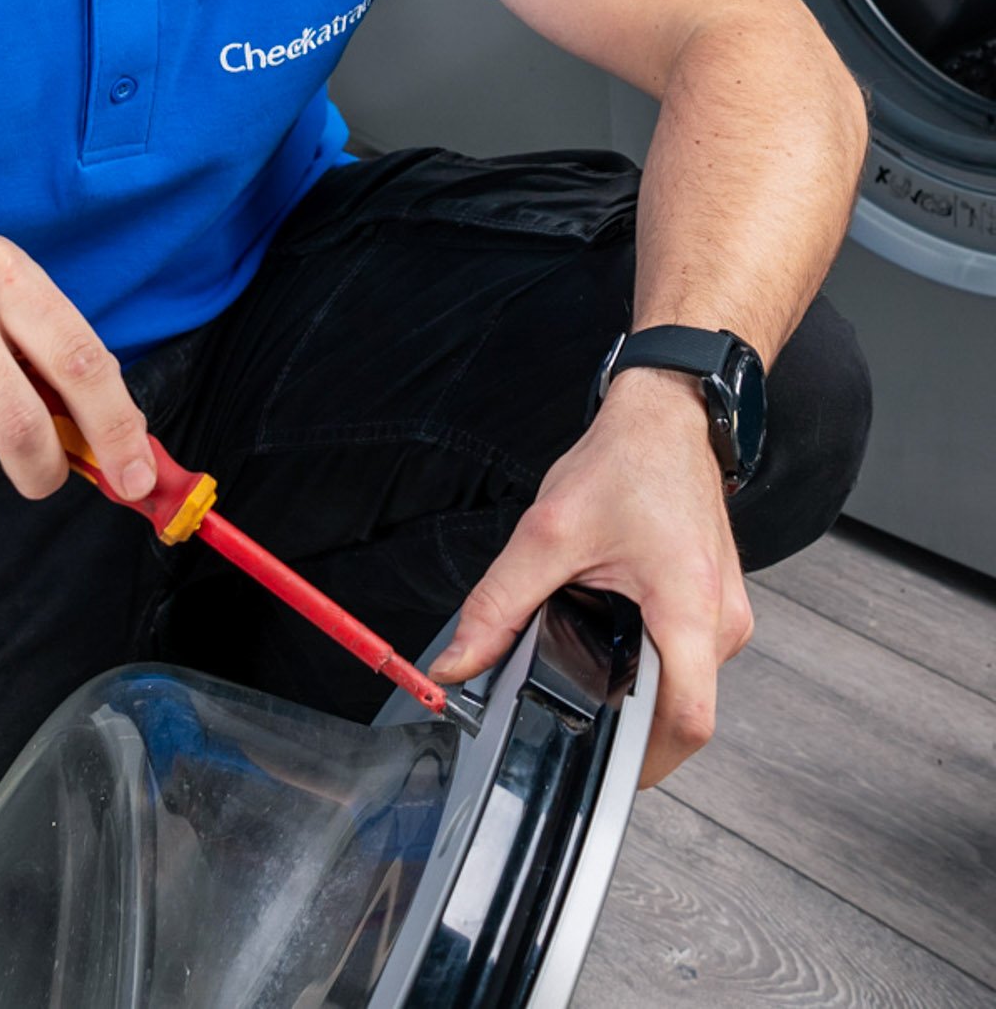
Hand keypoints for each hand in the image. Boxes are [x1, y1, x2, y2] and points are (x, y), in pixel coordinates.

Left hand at [425, 367, 753, 785]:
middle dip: (629, 725)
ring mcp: (727, 614)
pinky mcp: (719, 605)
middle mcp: (723, 620)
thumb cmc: (625, 463)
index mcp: (689, 606)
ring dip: (640, 688)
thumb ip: (498, 604)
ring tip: (591, 668)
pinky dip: (652, 661)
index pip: (688, 719)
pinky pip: (689, 657)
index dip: (646, 762)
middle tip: (576, 715)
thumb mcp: (547, 531)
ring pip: (687, 685)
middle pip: (684, 710)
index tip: (600, 767)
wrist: (669, 417)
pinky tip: (614, 640)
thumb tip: (458, 665)